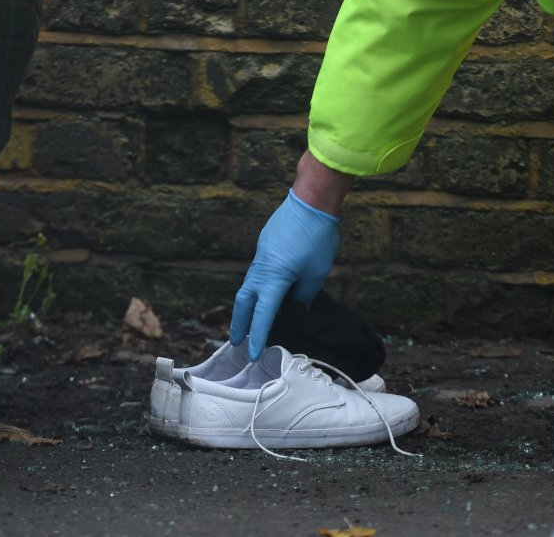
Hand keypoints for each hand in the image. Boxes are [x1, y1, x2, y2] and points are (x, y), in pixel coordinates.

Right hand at [230, 189, 339, 359]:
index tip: (253, 354)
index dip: (258, 335)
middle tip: (236, 341)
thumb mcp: (317, 273)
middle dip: (239, 323)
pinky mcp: (265, 245)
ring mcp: (261, 255)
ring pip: (249, 285)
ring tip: (251, 321)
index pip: (263, 314)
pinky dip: (259, 287)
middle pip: (243, 300)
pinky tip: (269, 293)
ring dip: (248, 305)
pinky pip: (258, 272)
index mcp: (274, 278)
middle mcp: (261, 267)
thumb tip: (298, 307)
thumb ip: (305, 294)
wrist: (312, 200)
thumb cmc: (318, 236)